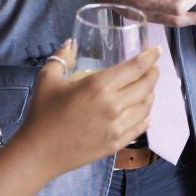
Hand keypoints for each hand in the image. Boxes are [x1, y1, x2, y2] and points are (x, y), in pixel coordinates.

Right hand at [19, 41, 159, 173]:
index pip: (135, 68)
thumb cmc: (42, 114)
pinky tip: (146, 113)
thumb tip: (71, 42)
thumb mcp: (48, 79)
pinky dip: (146, 117)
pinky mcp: (115, 144)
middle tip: (153, 67)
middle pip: (145, 86)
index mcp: (98, 86)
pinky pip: (140, 128)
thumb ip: (62, 57)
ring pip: (146, 107)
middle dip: (153, 73)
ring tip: (148, 88)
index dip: (150, 57)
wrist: (39, 152)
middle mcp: (113, 106)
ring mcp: (117, 127)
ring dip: (151, 94)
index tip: (156, 50)